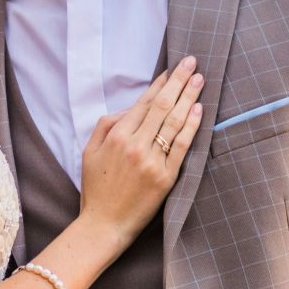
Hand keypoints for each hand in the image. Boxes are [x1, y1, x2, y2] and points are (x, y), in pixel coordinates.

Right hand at [77, 56, 202, 244]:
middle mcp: (135, 144)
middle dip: (178, 81)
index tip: (173, 69)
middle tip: (192, 62)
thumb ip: (106, 125)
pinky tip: (199, 109)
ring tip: (199, 79)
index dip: (160, 83)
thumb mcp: (89, 152)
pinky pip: (182, 146)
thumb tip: (130, 108)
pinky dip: (191, 126)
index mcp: (116, 136)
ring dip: (189, 97)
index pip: (144, 102)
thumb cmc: (96, 189)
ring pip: (173, 122)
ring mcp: (152, 161)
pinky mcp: (165, 177)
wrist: (103, 225)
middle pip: (162, 105)